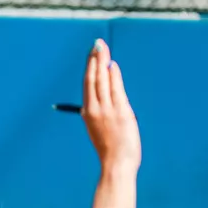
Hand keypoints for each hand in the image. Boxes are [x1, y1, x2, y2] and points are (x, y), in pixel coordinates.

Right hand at [82, 39, 141, 171]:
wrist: (117, 164)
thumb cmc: (111, 151)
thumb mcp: (99, 130)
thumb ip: (99, 114)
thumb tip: (98, 101)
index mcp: (88, 113)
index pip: (88, 85)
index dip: (90, 68)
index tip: (92, 55)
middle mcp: (95, 109)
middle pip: (93, 78)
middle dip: (95, 59)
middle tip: (97, 44)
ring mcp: (107, 109)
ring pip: (103, 80)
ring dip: (103, 61)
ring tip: (103, 47)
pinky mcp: (120, 112)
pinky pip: (116, 89)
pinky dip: (114, 76)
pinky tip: (113, 65)